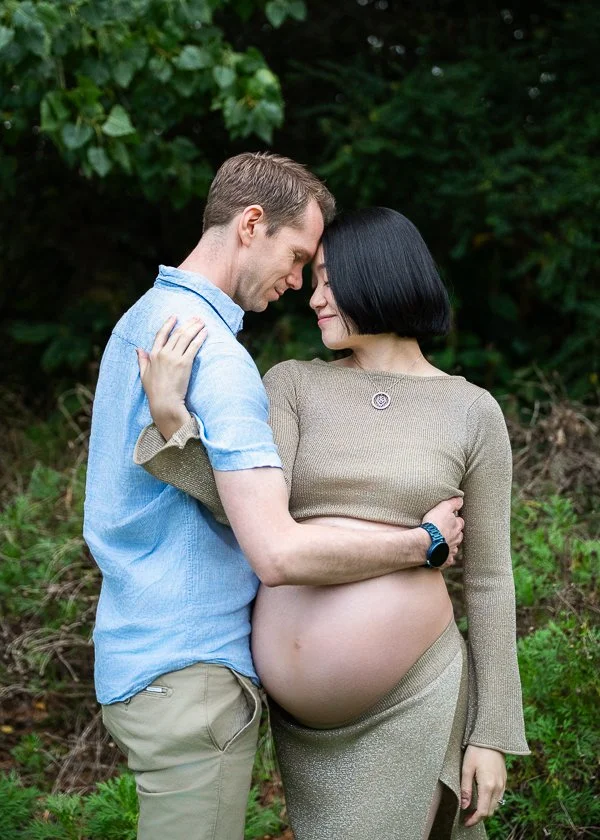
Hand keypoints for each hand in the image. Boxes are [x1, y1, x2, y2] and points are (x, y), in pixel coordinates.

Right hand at [136, 315, 206, 439]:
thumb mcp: (144, 374)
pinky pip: (193, 347)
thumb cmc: (154, 391)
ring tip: (202, 322)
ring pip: (186, 337)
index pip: (161, 334)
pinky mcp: (185, 363)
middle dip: (187, 323)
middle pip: (177, 334)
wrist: (165, 402)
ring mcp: (174, 358)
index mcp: (153, 355)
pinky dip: (200, 338)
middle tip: (196, 317)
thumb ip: (142, 360)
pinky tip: (205, 332)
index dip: (169, 324)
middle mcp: (164, 353)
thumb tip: (138, 349)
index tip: (175, 316)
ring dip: (195, 327)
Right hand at [422, 497, 463, 568]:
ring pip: (453, 547)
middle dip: (454, 533)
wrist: (425, 543)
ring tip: (443, 543)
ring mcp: (450, 550)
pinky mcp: (444, 560)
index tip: (450, 518)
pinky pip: (447, 559)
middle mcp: (456, 539)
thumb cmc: (434, 525)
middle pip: (458, 535)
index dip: (455, 519)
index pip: (460, 521)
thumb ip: (453, 503)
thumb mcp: (443, 508)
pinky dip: (445, 557)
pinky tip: (440, 555)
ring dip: (450, 545)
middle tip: (446, 531)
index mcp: (457, 527)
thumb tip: (461, 499)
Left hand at [461, 745, 506, 826]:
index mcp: (488, 786)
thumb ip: (466, 789)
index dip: (474, 820)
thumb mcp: (467, 768)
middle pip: (490, 811)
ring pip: (495, 805)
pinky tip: (482, 798)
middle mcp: (498, 788)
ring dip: (485, 810)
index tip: (465, 822)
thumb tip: (464, 806)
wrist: (492, 737)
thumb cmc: (476, 750)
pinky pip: (499, 797)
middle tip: (467, 817)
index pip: (483, 811)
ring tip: (473, 809)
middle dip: (479, 817)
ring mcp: (503, 784)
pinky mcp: (504, 780)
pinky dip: (491, 802)